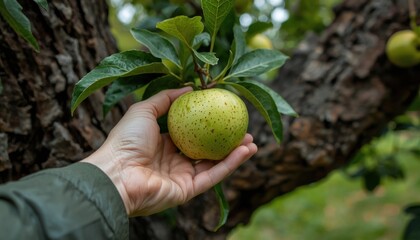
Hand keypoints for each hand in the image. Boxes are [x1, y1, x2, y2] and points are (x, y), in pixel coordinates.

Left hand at [83, 87, 256, 215]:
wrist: (117, 173)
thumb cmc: (126, 140)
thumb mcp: (144, 110)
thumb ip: (166, 98)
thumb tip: (188, 88)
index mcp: (162, 144)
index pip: (190, 133)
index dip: (208, 124)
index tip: (224, 112)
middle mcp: (174, 161)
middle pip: (206, 149)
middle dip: (226, 140)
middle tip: (243, 128)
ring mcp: (182, 177)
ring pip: (214, 164)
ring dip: (235, 153)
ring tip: (252, 140)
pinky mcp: (188, 190)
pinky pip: (214, 175)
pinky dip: (232, 163)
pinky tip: (247, 150)